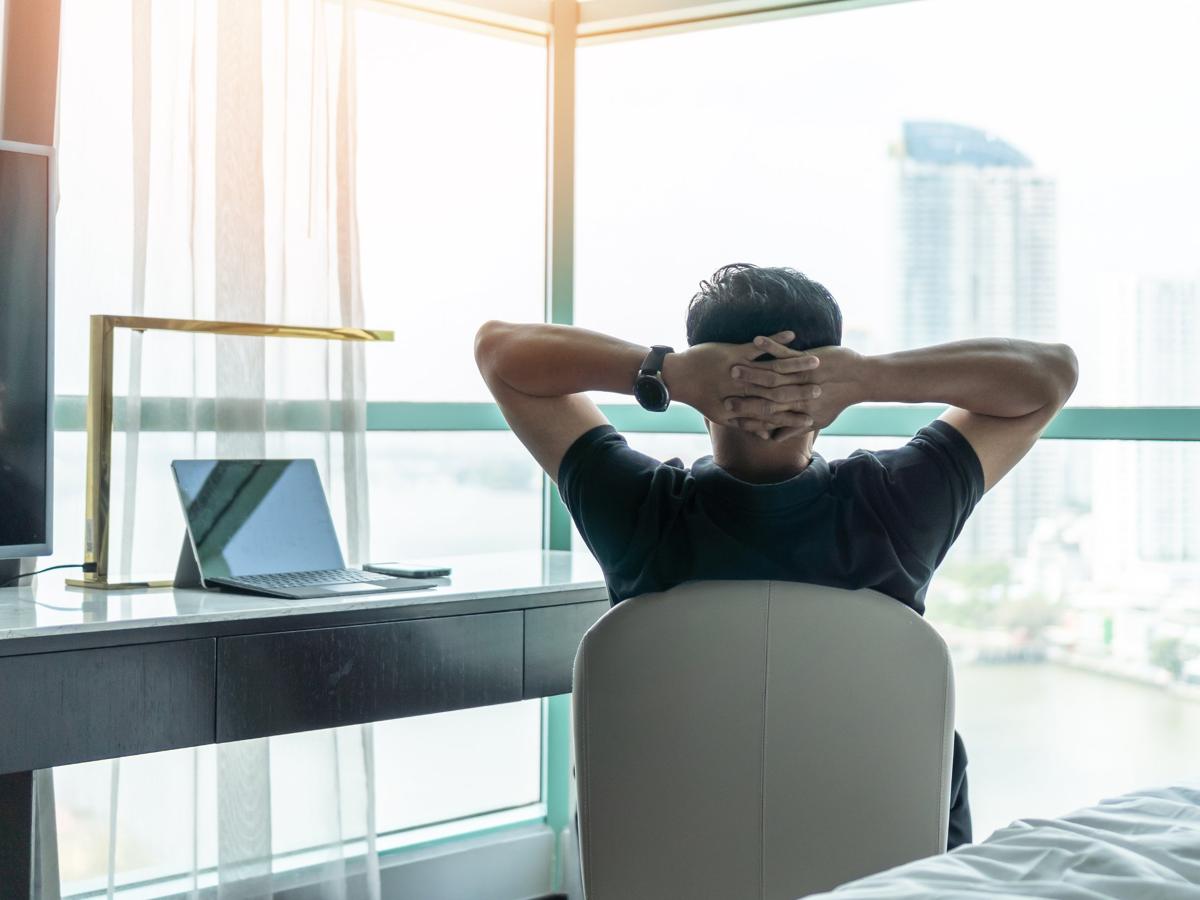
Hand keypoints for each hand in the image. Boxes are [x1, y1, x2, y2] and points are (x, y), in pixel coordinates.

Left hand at [664, 331, 817, 438]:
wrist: (678, 377)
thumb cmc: (701, 397)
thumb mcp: (722, 416)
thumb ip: (746, 424)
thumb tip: (765, 436)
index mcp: (742, 408)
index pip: (774, 414)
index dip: (795, 415)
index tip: (814, 416)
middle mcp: (744, 391)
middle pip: (779, 391)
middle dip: (802, 390)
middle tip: (823, 389)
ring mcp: (741, 370)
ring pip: (774, 368)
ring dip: (797, 364)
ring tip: (817, 361)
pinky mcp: (734, 352)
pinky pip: (759, 347)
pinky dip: (776, 340)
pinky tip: (793, 334)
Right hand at [724, 337, 867, 439]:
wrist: (860, 379)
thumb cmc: (838, 401)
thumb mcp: (818, 420)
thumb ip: (794, 430)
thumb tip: (773, 438)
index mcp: (798, 412)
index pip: (767, 415)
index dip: (746, 415)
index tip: (727, 413)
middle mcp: (798, 396)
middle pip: (764, 396)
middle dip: (742, 395)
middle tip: (721, 393)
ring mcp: (803, 377)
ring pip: (772, 375)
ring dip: (751, 370)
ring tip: (732, 366)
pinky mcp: (809, 360)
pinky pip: (786, 353)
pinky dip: (771, 346)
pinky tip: (756, 339)